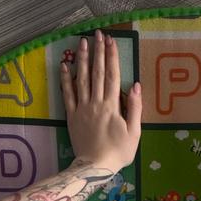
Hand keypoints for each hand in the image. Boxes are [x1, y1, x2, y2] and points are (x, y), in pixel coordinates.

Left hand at [60, 30, 141, 173]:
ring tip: (82, 42)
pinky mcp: (71, 115)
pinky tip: (65, 65)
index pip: (112, 75)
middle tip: (98, 34)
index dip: (112, 57)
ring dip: (82, 59)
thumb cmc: (118, 151)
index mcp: (112, 105)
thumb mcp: (134, 132)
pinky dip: (66, 79)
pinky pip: (67, 94)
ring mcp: (82, 108)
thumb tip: (135, 85)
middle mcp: (96, 102)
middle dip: (98, 52)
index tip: (111, 41)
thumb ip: (135, 108)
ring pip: (81, 79)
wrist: (95, 166)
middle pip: (97, 72)